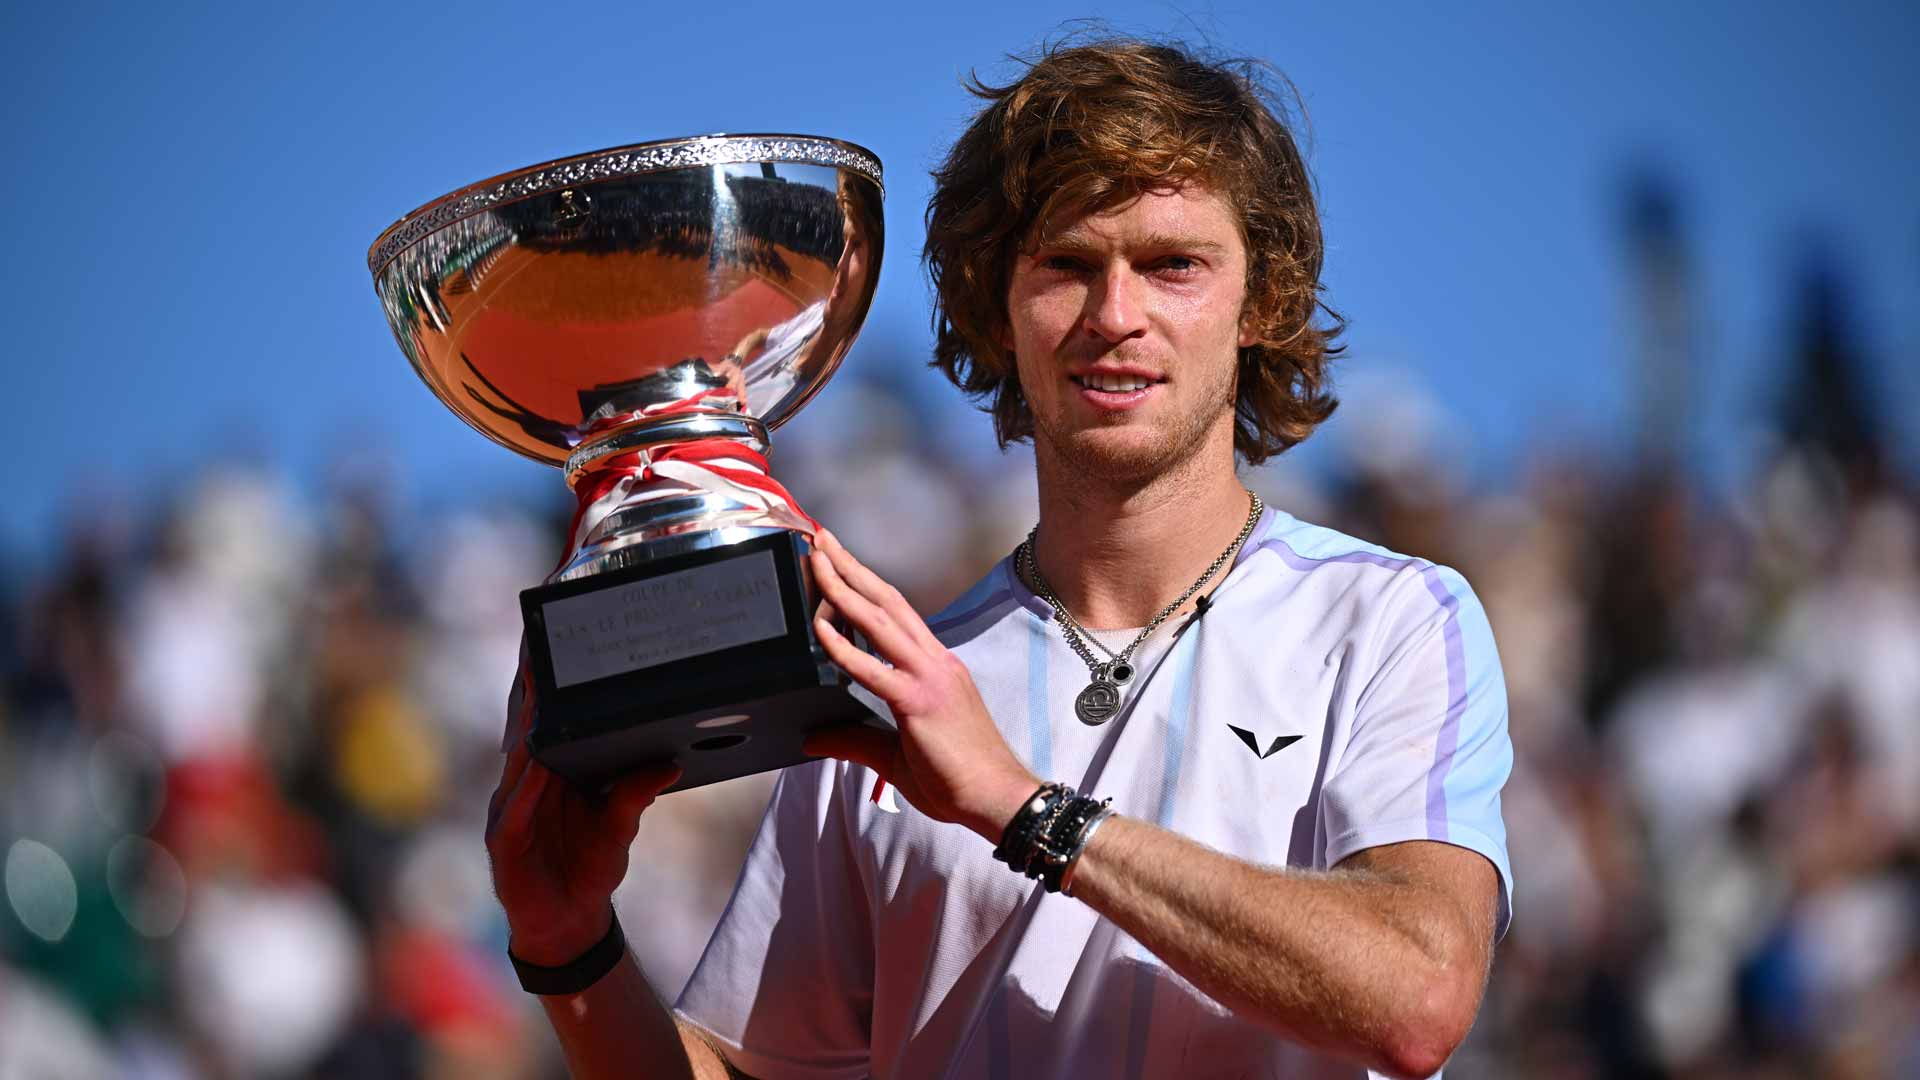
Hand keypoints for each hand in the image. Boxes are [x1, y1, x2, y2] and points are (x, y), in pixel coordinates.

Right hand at [486, 651, 680, 964]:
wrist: (568, 923)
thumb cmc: (588, 868)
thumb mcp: (620, 826)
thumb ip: (637, 793)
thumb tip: (672, 762)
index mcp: (550, 774)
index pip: (545, 723)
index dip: (544, 686)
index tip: (552, 645)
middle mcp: (525, 784)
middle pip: (526, 730)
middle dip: (531, 690)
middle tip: (538, 646)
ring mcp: (511, 811)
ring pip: (517, 760)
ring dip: (525, 726)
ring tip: (535, 689)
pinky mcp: (506, 842)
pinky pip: (516, 807)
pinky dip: (526, 785)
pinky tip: (536, 765)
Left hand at [800, 530, 1038, 840]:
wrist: (999, 799)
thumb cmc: (959, 780)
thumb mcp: (895, 756)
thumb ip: (855, 740)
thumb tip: (814, 738)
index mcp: (934, 668)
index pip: (895, 614)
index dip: (866, 584)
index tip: (839, 562)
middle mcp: (934, 662)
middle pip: (887, 600)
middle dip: (852, 567)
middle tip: (819, 538)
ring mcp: (931, 678)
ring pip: (881, 619)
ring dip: (844, 586)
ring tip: (816, 560)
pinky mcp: (921, 702)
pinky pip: (875, 668)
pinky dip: (844, 645)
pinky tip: (819, 626)